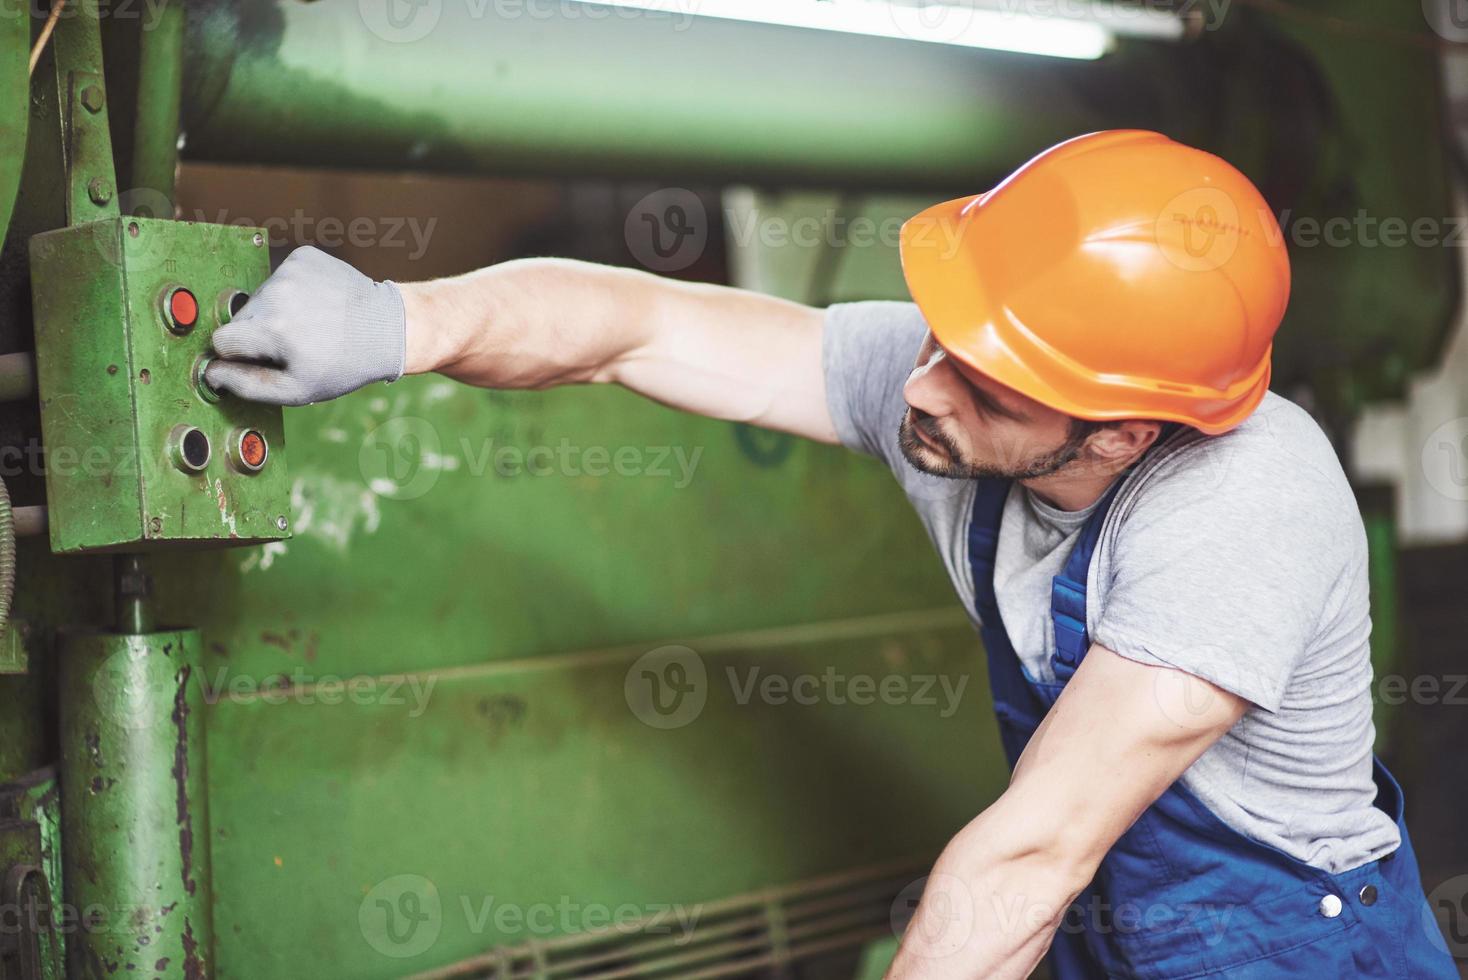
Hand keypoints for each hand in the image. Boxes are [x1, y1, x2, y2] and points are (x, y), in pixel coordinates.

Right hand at [204, 245, 406, 405]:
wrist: (388, 328)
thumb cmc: (342, 364)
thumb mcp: (296, 389)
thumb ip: (247, 384)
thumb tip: (210, 373)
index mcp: (271, 328)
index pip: (223, 340)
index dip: (241, 355)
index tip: (266, 360)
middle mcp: (276, 292)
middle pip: (241, 317)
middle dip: (259, 334)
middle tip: (297, 344)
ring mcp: (291, 270)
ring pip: (260, 297)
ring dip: (277, 312)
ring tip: (312, 324)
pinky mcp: (304, 256)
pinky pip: (281, 277)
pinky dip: (293, 291)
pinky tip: (318, 304)